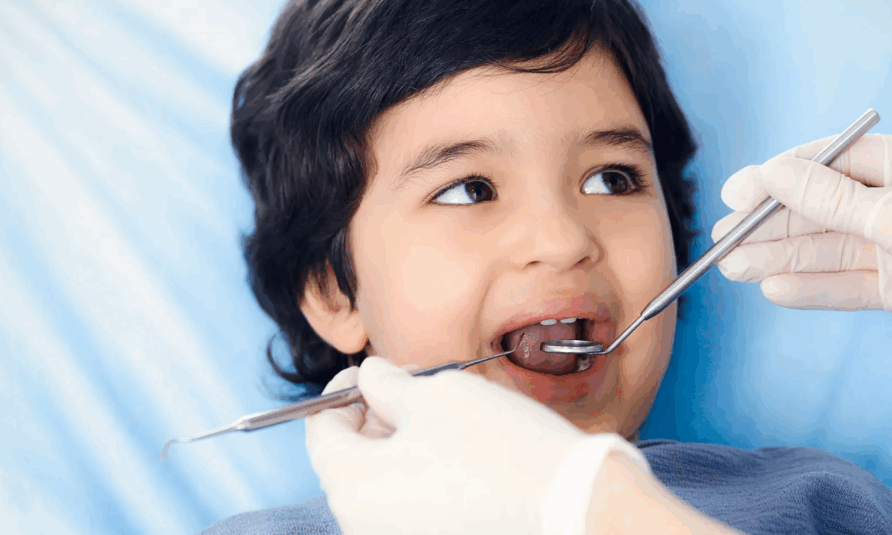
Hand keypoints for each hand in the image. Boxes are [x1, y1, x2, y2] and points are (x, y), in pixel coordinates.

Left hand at [304, 357, 649, 534]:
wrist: (571, 506)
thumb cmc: (503, 449)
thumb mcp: (436, 395)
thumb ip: (387, 384)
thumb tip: (369, 377)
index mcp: (353, 485)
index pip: (320, 430)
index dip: (340, 391)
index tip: (365, 372)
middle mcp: (363, 526)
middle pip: (348, 462)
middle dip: (371, 420)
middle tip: (405, 391)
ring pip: (378, 487)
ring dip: (395, 449)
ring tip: (436, 421)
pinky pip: (405, 511)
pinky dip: (417, 480)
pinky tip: (451, 457)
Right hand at [713, 134, 891, 380]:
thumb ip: (830, 198)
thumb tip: (774, 172)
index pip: (835, 159)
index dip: (781, 175)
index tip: (735, 193)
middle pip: (826, 207)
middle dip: (773, 225)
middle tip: (723, 241)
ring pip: (831, 249)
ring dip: (780, 258)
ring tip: (733, 269)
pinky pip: (848, 285)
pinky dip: (811, 288)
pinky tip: (775, 289)